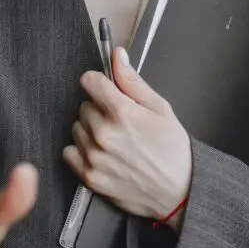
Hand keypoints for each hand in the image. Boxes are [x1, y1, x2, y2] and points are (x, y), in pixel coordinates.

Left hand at [65, 47, 192, 228]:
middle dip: (99, 109)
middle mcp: (103, 133)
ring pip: (76, 128)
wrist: (178, 192)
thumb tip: (117, 55)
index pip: (89, 82)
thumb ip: (132, 82)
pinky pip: (69, 152)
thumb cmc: (173, 150)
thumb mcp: (160, 109)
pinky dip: (81, 151)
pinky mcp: (89, 176)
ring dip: (90, 130)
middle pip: (84, 106)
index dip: (99, 83)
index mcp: (122, 113)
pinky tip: (102, 154)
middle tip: (121, 122)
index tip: (107, 90)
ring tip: (114, 141)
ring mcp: (94, 156)